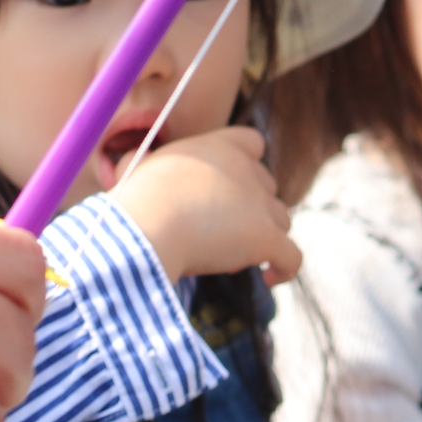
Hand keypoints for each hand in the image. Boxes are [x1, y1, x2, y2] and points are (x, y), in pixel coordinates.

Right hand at [111, 128, 301, 285]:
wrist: (146, 226)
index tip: (231, 190)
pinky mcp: (266, 238)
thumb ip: (145, 163)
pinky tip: (270, 278)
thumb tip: (129, 162)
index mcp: (217, 147)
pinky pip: (293, 257)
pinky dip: (285, 269)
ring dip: (265, 238)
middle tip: (221, 234)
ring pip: (282, 221)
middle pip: (268, 188)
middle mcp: (245, 170)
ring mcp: (259, 204)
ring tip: (232, 258)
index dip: (248, 167)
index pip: (253, 143)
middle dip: (253, 209)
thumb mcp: (136, 169)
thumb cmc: (133, 202)